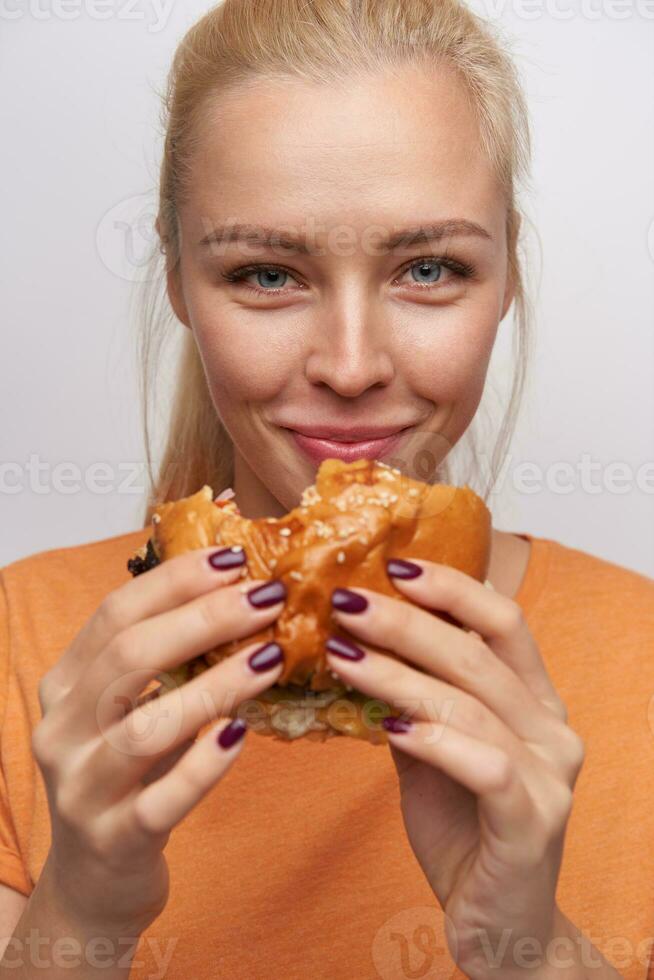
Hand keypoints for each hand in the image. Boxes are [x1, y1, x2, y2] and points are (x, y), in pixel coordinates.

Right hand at [32, 547, 287, 934]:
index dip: (175, 580)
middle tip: (266, 598)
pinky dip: (204, 764)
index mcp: (66, 685)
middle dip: (205, 618)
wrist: (94, 880)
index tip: (235, 559)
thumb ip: (165, 658)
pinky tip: (241, 734)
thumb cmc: (126, 777)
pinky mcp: (114, 840)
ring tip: (269, 659)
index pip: (114, 613)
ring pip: (145, 726)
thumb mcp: (129, 709)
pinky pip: (162, 799)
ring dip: (214, 685)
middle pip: (129, 655)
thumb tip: (236, 587)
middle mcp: (62, 730)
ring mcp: (82, 788)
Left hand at [324, 559, 585, 979]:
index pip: (503, 620)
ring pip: (470, 703)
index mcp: (534, 699)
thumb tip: (355, 638)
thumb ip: (413, 698)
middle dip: (406, 621)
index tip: (394, 564)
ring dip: (397, 674)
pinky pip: (484, 765)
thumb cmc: (464, 827)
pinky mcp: (534, 821)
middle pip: (477, 653)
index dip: (452, 587)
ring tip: (341, 653)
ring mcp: (551, 774)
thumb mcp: (432, 749)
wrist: (498, 922)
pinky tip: (387, 726)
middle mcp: (553, 727)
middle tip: (345, 601)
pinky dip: (434, 740)